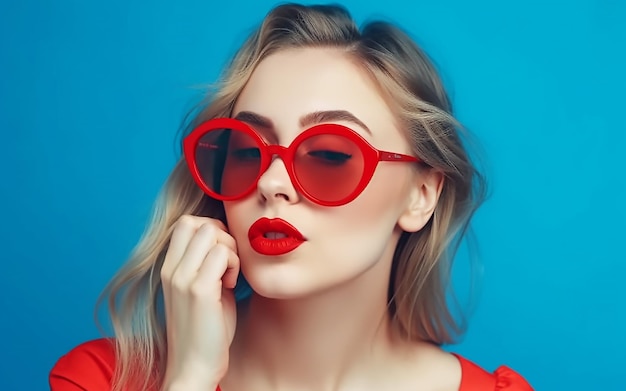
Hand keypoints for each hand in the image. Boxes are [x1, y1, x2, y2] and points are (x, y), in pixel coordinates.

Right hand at [160, 215, 239, 389]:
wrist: (194, 367)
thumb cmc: (205, 331)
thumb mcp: (200, 290)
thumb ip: (206, 265)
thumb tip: (227, 242)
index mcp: (169, 269)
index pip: (185, 223)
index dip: (211, 229)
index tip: (222, 255)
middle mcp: (171, 270)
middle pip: (197, 222)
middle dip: (222, 234)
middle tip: (228, 263)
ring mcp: (183, 278)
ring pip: (211, 232)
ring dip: (229, 249)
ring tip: (228, 275)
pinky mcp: (198, 290)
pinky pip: (222, 254)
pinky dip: (234, 264)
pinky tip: (229, 286)